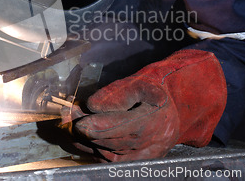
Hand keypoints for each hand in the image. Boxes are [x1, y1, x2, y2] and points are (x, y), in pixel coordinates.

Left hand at [73, 49, 226, 161]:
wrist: (177, 108)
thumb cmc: (156, 90)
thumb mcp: (141, 82)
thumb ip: (117, 93)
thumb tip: (92, 105)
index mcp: (153, 118)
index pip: (120, 125)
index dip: (97, 124)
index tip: (77, 119)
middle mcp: (151, 141)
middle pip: (111, 141)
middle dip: (86, 131)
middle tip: (66, 121)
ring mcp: (145, 154)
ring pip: (109, 153)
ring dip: (86, 143)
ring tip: (68, 129)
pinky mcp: (140, 161)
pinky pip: (112, 161)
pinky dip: (94, 152)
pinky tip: (80, 141)